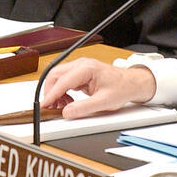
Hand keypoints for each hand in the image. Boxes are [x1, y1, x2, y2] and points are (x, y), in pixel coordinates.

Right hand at [41, 58, 157, 118]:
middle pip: (55, 75)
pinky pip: (64, 80)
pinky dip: (62, 91)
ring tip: (63, 106)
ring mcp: (80, 67)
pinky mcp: (80, 73)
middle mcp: (81, 64)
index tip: (45, 105)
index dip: (51, 95)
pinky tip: (68, 101)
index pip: (62, 81)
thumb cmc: (122, 88)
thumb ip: (84, 108)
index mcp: (87, 68)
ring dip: (56, 92)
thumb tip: (67, 112)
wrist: (131, 83)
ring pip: (58, 77)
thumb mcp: (104, 102)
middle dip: (51, 92)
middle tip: (52, 107)